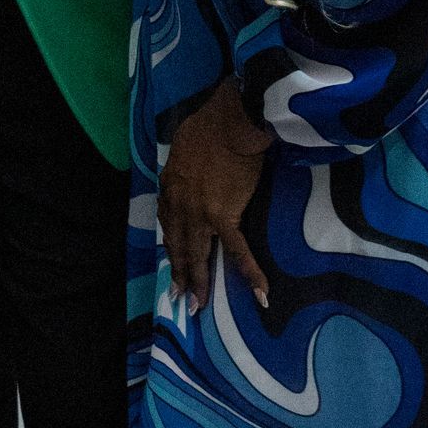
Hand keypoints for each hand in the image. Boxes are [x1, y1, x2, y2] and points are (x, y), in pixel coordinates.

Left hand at [158, 77, 271, 311]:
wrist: (230, 122)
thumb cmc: (211, 124)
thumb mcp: (185, 144)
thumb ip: (185, 163)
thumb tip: (190, 165)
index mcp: (170, 187)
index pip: (168, 223)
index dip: (171, 243)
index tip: (174, 257)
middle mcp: (179, 205)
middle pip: (178, 244)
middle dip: (179, 271)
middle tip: (179, 296)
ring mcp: (200, 214)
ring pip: (197, 253)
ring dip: (198, 282)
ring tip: (198, 305)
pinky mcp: (223, 216)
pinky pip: (237, 250)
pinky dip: (249, 273)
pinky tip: (259, 293)